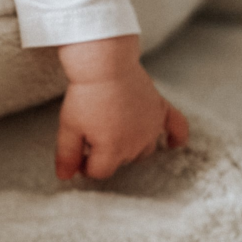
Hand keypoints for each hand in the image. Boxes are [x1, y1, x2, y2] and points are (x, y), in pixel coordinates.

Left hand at [55, 35, 188, 180]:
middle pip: (122, 161)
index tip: (77, 153)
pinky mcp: (161, 110)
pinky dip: (176, 137)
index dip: (85, 165)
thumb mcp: (68, 127)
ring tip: (115, 131)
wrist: (106, 64)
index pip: (100, 172)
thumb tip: (65, 177)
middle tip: (91, 133)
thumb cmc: (86, 95)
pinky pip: (177, 128)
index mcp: (113, 150)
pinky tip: (172, 144)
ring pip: (145, 149)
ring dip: (131, 147)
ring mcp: (152, 127)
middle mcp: (137, 143)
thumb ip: (67, 155)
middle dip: (106, 153)